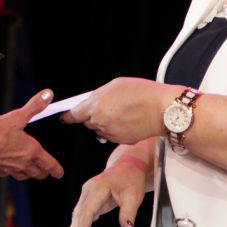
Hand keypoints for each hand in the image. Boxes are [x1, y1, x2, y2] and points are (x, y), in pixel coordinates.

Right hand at [0, 89, 64, 179]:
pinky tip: (10, 166)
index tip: (59, 173)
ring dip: (30, 173)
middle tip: (46, 170)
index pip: (49, 164)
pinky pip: (11, 175)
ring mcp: (11, 169)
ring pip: (26, 176)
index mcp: (31, 150)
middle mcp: (24, 163)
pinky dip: (14, 172)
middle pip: (39, 173)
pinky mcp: (0, 171)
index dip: (56, 170)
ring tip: (31, 170)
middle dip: (44, 171)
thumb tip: (47, 95)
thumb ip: (34, 106)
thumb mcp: (17, 116)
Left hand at [61, 78, 183, 144]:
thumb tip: (91, 101)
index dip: (68, 116)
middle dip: (93, 116)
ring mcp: (110, 133)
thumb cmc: (142, 93)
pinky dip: (116, 130)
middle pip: (88, 122)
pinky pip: (112, 136)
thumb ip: (99, 95)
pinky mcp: (121, 141)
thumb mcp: (115, 84)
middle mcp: (100, 122)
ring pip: (100, 129)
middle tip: (108, 107)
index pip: (74, 115)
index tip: (64, 117)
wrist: (162, 110)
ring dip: (105, 123)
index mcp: (96, 106)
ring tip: (121, 112)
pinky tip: (127, 121)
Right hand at [67, 156, 149, 226]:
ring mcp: (87, 193)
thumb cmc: (131, 179)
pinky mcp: (89, 198)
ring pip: (78, 214)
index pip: (88, 210)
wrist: (128, 165)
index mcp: (98, 187)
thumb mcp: (134, 196)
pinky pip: (81, 213)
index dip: (84, 226)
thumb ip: (129, 213)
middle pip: (79, 213)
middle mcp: (88, 190)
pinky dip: (78, 225)